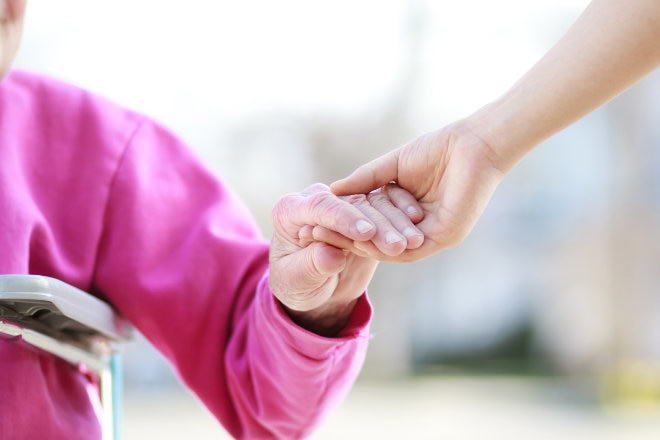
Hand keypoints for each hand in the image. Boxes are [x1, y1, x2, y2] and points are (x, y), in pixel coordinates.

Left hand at [268, 183, 422, 335]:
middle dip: (377, 224)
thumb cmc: (296, 284)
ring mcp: (344, 205)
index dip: (345, 219)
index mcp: (292, 209)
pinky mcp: (365, 214)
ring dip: (396, 223)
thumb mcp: (297, 280)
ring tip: (414, 243)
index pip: (321, 207)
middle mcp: (319, 200)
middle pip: (352, 204)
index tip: (366, 233)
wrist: (309, 288)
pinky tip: (418, 234)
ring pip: (374, 206)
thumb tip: (330, 256)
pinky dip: (403, 221)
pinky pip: (387, 212)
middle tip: (398, 244)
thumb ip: (312, 265)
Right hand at [331, 121, 506, 260]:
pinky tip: (362, 237)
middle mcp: (418, 230)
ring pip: (391, 247)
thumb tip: (332, 191)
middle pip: (378, 240)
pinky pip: (410, 248)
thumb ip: (364, 180)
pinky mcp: (444, 236)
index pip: (371, 226)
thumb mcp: (390, 166)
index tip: (315, 223)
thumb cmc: (437, 150)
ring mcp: (432, 236)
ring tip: (334, 236)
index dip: (344, 226)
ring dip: (363, 242)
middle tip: (316, 236)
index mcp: (407, 215)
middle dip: (347, 238)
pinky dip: (384, 244)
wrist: (472, 143)